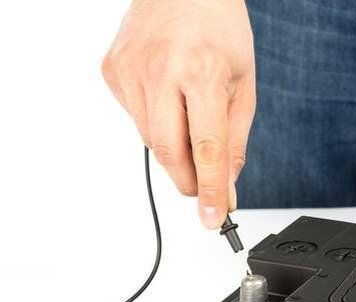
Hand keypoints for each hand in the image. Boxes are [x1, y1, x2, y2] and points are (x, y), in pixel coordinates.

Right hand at [102, 0, 255, 228]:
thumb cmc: (219, 30)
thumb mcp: (242, 84)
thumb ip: (234, 140)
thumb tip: (224, 187)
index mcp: (203, 71)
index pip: (206, 148)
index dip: (210, 189)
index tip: (213, 218)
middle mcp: (162, 70)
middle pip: (170, 152)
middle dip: (189, 180)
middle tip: (203, 187)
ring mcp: (131, 69)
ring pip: (151, 139)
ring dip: (174, 147)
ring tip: (189, 117)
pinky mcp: (113, 70)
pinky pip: (135, 117)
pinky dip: (155, 120)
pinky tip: (167, 95)